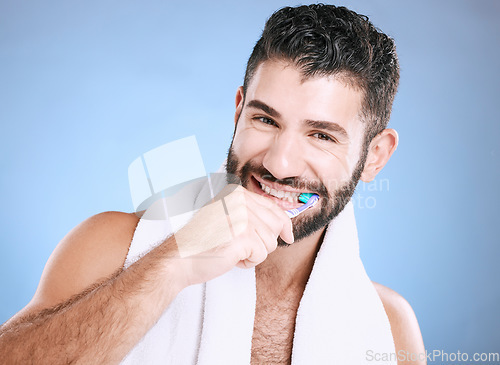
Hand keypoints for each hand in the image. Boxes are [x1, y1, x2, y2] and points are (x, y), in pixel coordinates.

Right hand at [174, 184, 293, 285]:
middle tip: (239, 246)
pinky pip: (261, 255)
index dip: (283, 225)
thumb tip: (285, 226)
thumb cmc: (203, 242)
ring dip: (254, 254)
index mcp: (237, 193)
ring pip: (270, 243)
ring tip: (232, 251)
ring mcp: (241, 217)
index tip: (288, 235)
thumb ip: (254, 215)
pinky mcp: (242, 236)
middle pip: (275, 226)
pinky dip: (248, 262)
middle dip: (262, 242)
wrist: (179, 258)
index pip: (273, 208)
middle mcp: (240, 201)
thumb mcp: (229, 219)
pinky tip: (230, 257)